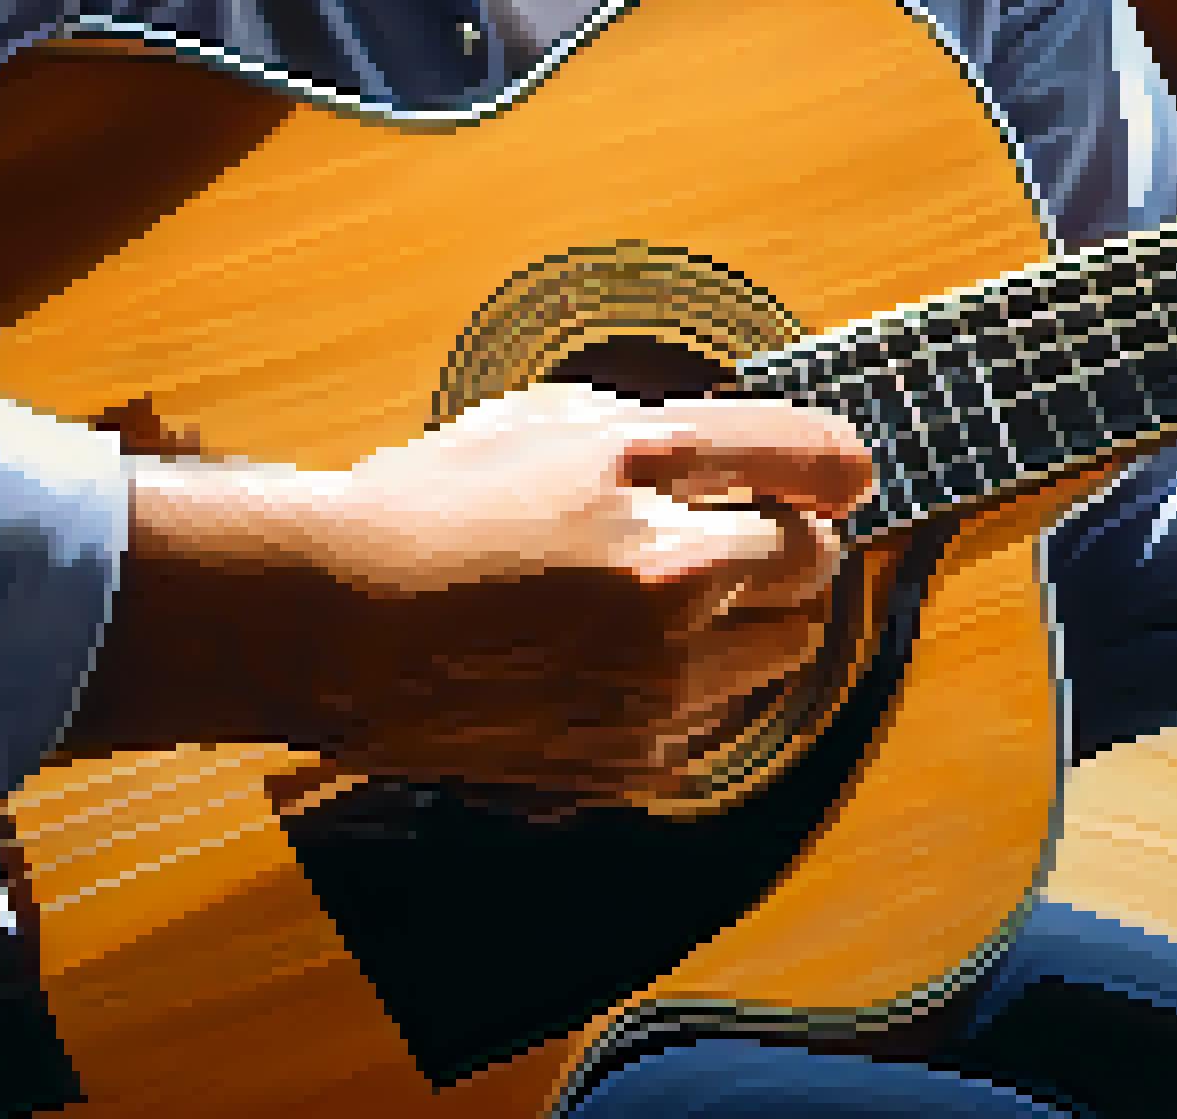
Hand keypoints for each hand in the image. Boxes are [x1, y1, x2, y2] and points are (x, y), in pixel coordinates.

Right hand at [73, 383, 875, 802]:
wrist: (333, 626)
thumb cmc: (425, 511)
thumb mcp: (540, 424)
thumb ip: (654, 436)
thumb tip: (737, 459)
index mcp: (645, 469)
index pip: (809, 457)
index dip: (836, 465)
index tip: (844, 477)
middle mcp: (668, 572)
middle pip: (814, 564)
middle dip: (791, 548)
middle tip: (748, 543)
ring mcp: (656, 674)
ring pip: (785, 652)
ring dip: (754, 623)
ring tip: (682, 607)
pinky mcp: (633, 751)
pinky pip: (716, 720)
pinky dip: (697, 692)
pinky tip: (627, 665)